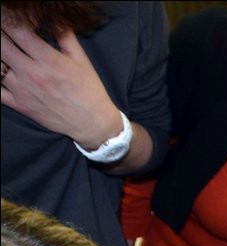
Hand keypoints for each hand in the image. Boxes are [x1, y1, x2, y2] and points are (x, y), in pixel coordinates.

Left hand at [0, 22, 120, 148]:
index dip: (9, 19)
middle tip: (5, 34)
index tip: (9, 17)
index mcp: (48, 59)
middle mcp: (31, 73)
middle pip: (1, 44)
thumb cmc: (89, 91)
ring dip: (0, 56)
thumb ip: (66, 37)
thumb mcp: (82, 61)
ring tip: (6, 53)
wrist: (93, 123)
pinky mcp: (20, 105)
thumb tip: (56, 19)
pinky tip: (2, 72)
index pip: (17, 30)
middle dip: (1, 35)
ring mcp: (22, 90)